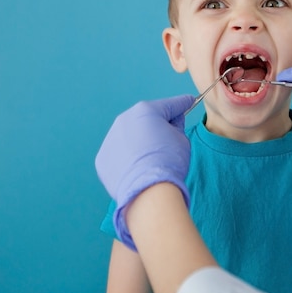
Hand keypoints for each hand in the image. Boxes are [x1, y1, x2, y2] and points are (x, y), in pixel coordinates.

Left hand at [95, 94, 194, 249]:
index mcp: (146, 110)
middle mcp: (124, 119)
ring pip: (131, 136)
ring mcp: (111, 138)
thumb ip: (176, 127)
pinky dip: (129, 158)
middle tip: (169, 139)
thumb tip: (169, 126)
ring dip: (141, 142)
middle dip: (158, 125)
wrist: (148, 191)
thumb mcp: (182, 139)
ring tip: (152, 160)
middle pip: (146, 119)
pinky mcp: (103, 157)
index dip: (182, 104)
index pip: (169, 105)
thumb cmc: (169, 162)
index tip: (188, 102)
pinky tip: (138, 169)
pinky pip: (120, 153)